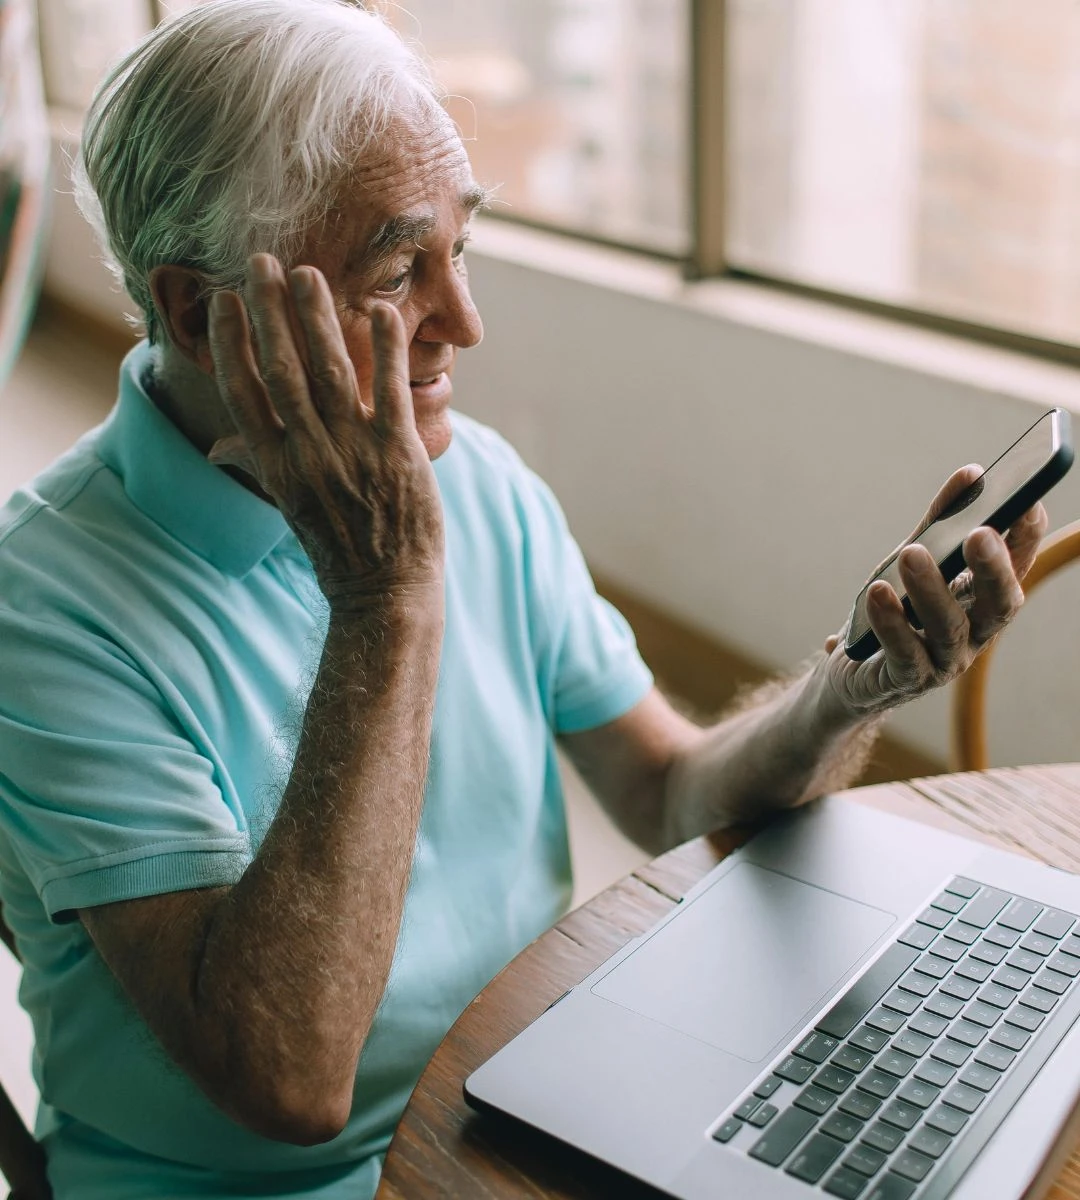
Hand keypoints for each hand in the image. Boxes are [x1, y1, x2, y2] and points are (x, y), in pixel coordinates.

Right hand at [206, 254, 442, 610]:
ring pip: (328, 370)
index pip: (243, 393)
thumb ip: (261, 466)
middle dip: (269, 311)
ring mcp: (353, 451)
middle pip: (280, 369)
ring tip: (307, 273)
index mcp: (276, 467)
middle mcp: (308, 454)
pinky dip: (384, 348)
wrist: (385, 592)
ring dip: (316, 316)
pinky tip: (381, 311)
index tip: (224, 301)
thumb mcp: (289, 508)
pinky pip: (388, 388)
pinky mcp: (398, 452)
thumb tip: (221, 448)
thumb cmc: (338, 549)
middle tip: (262, 262)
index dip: (231, 342)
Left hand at [823, 464, 1047, 714]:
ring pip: (949, 627)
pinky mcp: (907, 679)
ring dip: (931, 589)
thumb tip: (972, 474)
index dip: (1026, 536)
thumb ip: (942, 521)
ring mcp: (946, 660)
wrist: (854, 669)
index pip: (1018, 566)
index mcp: (985, 598)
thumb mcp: (917, 558)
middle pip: (999, 603)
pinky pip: (903, 652)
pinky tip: (878, 593)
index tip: (1026, 500)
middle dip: (993, 568)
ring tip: (911, 554)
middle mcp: (977, 632)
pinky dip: (891, 622)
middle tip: (980, 532)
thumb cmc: (897, 606)